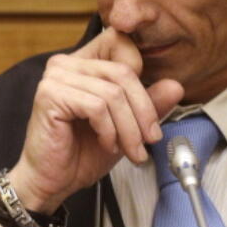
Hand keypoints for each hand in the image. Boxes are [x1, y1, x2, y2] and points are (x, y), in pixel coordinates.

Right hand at [7, 27, 183, 211]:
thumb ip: (149, 104)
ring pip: (113, 93)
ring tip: (129, 150)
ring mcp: (55, 77)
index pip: (121, 45)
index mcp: (83, 63)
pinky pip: (96, 107)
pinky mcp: (50, 95)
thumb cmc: (81, 153)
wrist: (52, 181)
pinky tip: (106, 144)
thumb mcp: (126, 127)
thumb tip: (176, 86)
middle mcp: (65, 63)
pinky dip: (109, 131)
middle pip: (123, 72)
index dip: (144, 77)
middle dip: (143, 111)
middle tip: (150, 139)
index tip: (149, 116)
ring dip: (128, 128)